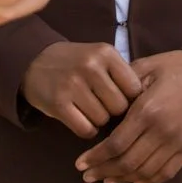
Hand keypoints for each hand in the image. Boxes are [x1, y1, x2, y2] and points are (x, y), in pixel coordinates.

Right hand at [23, 41, 144, 138]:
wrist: (33, 61)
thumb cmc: (75, 63)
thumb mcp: (99, 57)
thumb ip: (121, 75)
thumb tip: (147, 104)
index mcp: (106, 53)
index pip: (135, 88)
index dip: (130, 98)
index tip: (120, 98)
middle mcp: (90, 66)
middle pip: (120, 107)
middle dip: (113, 111)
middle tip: (101, 104)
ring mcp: (72, 85)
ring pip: (103, 120)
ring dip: (98, 120)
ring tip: (87, 108)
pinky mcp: (58, 103)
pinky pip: (85, 129)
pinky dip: (85, 129)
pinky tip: (79, 118)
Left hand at [74, 50, 181, 182]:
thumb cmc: (177, 67)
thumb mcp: (147, 67)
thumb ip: (122, 83)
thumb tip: (101, 100)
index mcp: (148, 111)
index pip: (116, 144)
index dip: (95, 157)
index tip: (80, 163)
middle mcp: (162, 131)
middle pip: (127, 163)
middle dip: (103, 171)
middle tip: (87, 176)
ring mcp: (177, 143)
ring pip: (144, 172)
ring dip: (122, 179)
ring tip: (105, 180)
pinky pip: (166, 173)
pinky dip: (148, 180)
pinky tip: (134, 181)